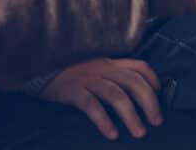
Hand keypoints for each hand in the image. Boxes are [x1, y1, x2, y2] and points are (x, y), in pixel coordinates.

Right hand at [39, 58, 162, 139]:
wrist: (36, 67)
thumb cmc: (67, 73)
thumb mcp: (92, 69)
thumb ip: (110, 77)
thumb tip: (134, 98)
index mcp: (109, 62)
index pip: (139, 66)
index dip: (154, 81)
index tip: (160, 97)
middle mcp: (101, 67)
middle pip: (133, 81)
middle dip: (149, 101)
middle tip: (156, 121)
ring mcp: (86, 78)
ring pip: (116, 94)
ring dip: (130, 115)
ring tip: (139, 133)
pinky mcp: (72, 90)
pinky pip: (91, 105)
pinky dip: (103, 119)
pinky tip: (111, 134)